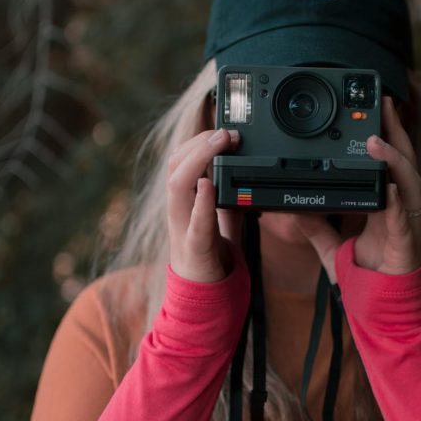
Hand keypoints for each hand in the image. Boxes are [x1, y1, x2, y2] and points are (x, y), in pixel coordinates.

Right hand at [167, 128, 243, 281]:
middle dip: (198, 143)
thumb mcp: (220, 215)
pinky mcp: (195, 247)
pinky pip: (195, 222)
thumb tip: (245, 173)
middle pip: (175, 165)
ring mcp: (183, 227)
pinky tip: (209, 185)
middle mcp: (179, 208)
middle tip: (225, 131)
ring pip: (177, 186)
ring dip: (198, 160)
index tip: (222, 128)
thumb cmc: (208, 251)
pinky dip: (201, 202)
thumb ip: (226, 196)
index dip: (197, 140)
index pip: (180, 159)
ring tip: (218, 145)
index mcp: (184, 199)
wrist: (201, 291)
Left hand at [296, 96, 420, 280]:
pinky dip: (397, 200)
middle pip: (402, 159)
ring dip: (393, 158)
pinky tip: (390, 187)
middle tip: (382, 102)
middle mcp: (400, 207)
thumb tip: (293, 210)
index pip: (386, 161)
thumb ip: (315, 227)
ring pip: (408, 181)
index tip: (371, 108)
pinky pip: (403, 216)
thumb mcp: (331, 248)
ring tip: (376, 139)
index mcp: (385, 204)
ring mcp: (406, 223)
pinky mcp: (406, 242)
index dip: (382, 134)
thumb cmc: (365, 279)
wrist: (382, 313)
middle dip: (395, 129)